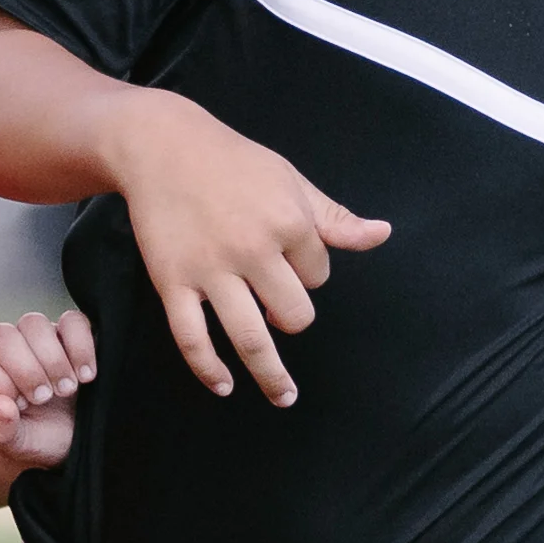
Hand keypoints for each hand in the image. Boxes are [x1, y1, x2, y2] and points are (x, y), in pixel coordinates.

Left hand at [0, 310, 95, 466]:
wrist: (77, 439)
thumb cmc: (41, 438)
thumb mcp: (19, 444)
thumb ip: (0, 431)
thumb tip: (0, 406)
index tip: (20, 406)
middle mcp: (10, 349)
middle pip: (1, 335)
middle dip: (24, 369)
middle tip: (44, 398)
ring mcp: (41, 337)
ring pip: (33, 323)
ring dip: (52, 359)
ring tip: (66, 390)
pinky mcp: (73, 333)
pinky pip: (73, 320)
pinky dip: (81, 346)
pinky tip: (86, 376)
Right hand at [113, 93, 387, 405]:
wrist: (162, 146)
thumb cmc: (232, 162)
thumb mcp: (291, 181)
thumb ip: (335, 218)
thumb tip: (381, 235)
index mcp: (288, 222)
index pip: (318, 275)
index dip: (309, 272)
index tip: (287, 258)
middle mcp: (252, 250)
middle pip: (294, 314)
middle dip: (293, 316)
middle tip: (278, 306)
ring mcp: (210, 271)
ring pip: (251, 338)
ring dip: (271, 375)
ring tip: (284, 396)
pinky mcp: (173, 283)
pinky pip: (193, 339)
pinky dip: (210, 369)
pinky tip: (225, 385)